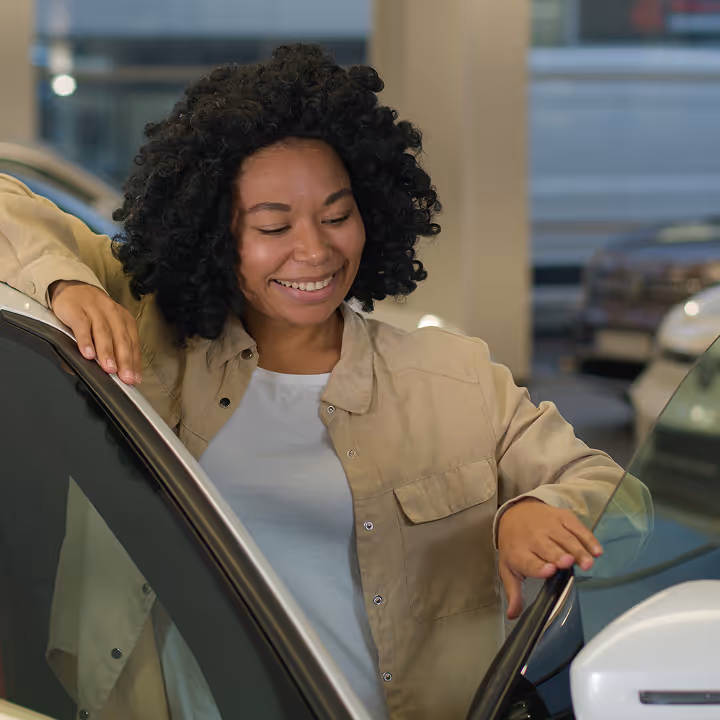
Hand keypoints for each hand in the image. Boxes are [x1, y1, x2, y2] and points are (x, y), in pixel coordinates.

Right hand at [49, 280, 142, 384]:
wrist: (72, 288)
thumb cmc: (94, 312)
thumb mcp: (107, 325)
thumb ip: (112, 347)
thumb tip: (113, 373)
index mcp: (124, 320)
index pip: (133, 343)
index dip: (135, 362)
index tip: (135, 378)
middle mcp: (112, 314)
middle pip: (121, 339)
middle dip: (125, 360)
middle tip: (125, 377)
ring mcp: (94, 311)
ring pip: (103, 333)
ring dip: (107, 353)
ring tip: (109, 368)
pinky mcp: (76, 310)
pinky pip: (82, 327)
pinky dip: (85, 341)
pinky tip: (88, 354)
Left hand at [497, 498, 602, 618]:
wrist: (515, 513)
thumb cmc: (515, 544)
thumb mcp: (509, 568)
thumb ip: (514, 592)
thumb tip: (514, 615)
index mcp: (519, 553)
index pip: (529, 561)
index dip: (539, 566)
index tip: (549, 570)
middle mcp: (533, 538)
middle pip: (549, 548)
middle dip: (558, 555)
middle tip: (568, 562)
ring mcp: (548, 525)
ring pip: (565, 539)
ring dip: (577, 550)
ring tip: (588, 562)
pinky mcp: (562, 517)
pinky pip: (576, 527)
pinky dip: (588, 538)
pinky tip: (596, 550)